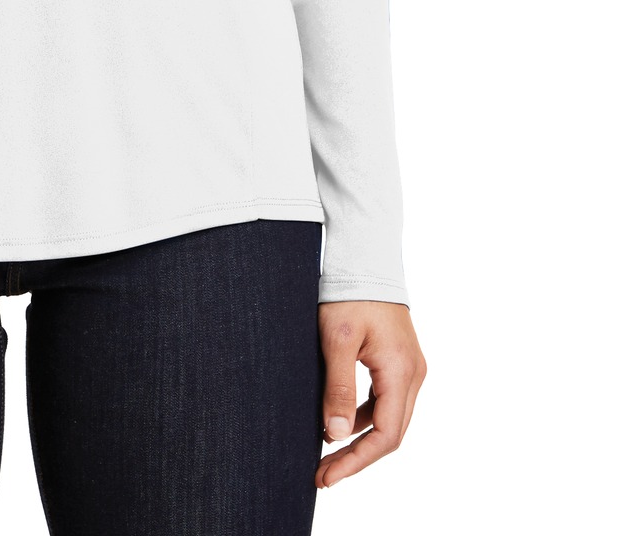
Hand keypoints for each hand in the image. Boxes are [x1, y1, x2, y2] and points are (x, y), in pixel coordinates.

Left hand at [316, 299, 426, 488]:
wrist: (364, 258)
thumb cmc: (349, 293)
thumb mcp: (336, 340)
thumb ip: (338, 388)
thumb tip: (336, 436)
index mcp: (401, 371)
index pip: (385, 435)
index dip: (356, 460)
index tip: (327, 476)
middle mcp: (412, 374)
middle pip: (390, 432)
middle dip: (356, 457)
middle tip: (322, 474)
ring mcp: (408, 368)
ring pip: (388, 418)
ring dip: (359, 439)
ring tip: (326, 455)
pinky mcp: (398, 361)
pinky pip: (384, 400)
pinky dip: (363, 417)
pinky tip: (338, 423)